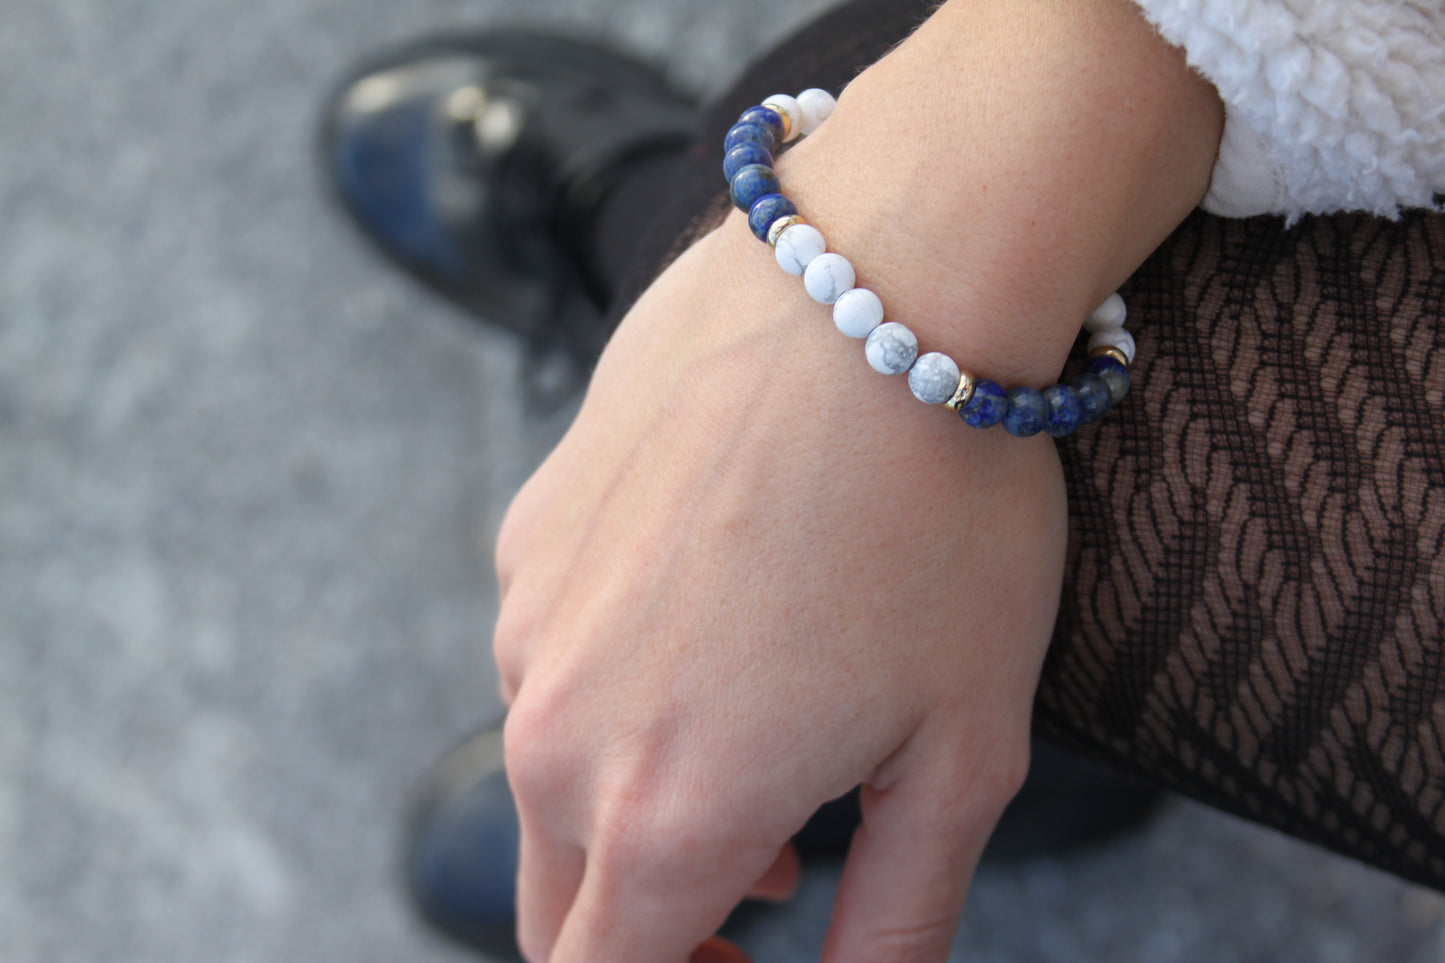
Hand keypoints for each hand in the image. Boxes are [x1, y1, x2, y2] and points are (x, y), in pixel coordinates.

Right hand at [494, 1, 1221, 958]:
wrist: (873, 291)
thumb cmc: (943, 523)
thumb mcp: (961, 753)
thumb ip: (898, 921)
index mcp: (660, 814)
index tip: (741, 957)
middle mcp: (557, 728)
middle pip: (559, 901)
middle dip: (651, 920)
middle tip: (773, 877)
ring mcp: (530, 619)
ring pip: (550, 774)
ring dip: (637, 798)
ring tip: (765, 740)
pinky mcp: (532, 531)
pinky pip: (552, 651)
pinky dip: (618, 682)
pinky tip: (718, 612)